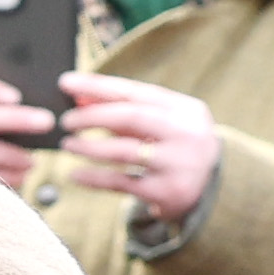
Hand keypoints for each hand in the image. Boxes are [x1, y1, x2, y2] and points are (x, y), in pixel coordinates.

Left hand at [51, 72, 223, 223]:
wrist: (209, 188)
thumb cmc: (173, 147)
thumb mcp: (158, 124)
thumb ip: (123, 109)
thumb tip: (79, 96)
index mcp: (186, 109)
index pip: (136, 91)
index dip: (98, 86)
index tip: (66, 82)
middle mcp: (188, 134)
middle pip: (132, 116)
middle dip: (93, 116)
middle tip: (65, 120)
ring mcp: (179, 164)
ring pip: (125, 151)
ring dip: (90, 146)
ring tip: (67, 144)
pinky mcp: (168, 192)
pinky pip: (122, 183)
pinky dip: (94, 178)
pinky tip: (74, 174)